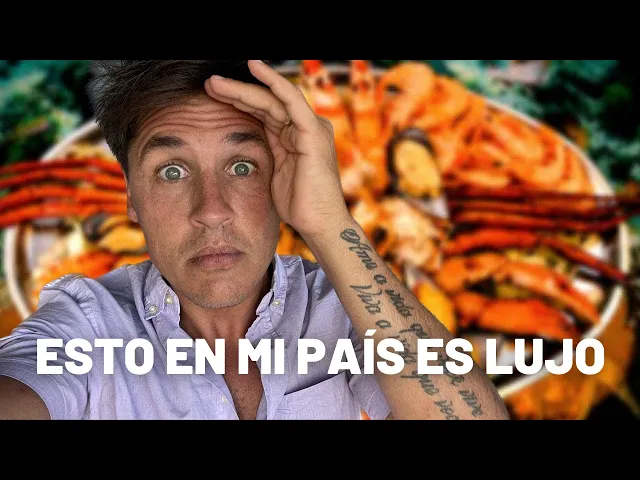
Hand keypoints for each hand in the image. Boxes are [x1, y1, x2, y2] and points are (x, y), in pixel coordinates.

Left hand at [204, 60, 350, 238]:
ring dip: (243, 88)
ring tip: (215, 82)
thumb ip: (265, 152)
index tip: (211, 97)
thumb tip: (240, 144)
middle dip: (235, 91)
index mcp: (293, 137)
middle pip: (266, 101)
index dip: (238, 101)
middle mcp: (304, 127)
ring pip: (273, 97)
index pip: (264, 111)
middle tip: (209, 84)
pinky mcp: (312, 132)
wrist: (319, 223)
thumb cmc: (297, 205)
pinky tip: (254, 68)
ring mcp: (311, 127)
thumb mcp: (273, 173)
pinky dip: (272, 82)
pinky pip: (290, 99)